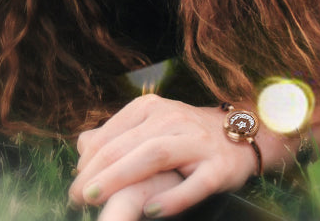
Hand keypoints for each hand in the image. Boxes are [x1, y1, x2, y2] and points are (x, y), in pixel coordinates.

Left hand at [70, 94, 259, 216]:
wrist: (245, 135)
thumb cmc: (187, 136)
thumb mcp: (151, 126)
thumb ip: (117, 134)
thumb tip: (81, 146)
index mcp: (151, 109)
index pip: (109, 136)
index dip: (86, 162)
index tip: (74, 184)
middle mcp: (173, 120)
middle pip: (124, 146)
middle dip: (95, 174)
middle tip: (76, 197)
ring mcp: (197, 142)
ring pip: (153, 156)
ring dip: (120, 178)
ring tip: (96, 198)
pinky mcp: (219, 167)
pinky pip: (195, 184)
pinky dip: (171, 198)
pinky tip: (148, 211)